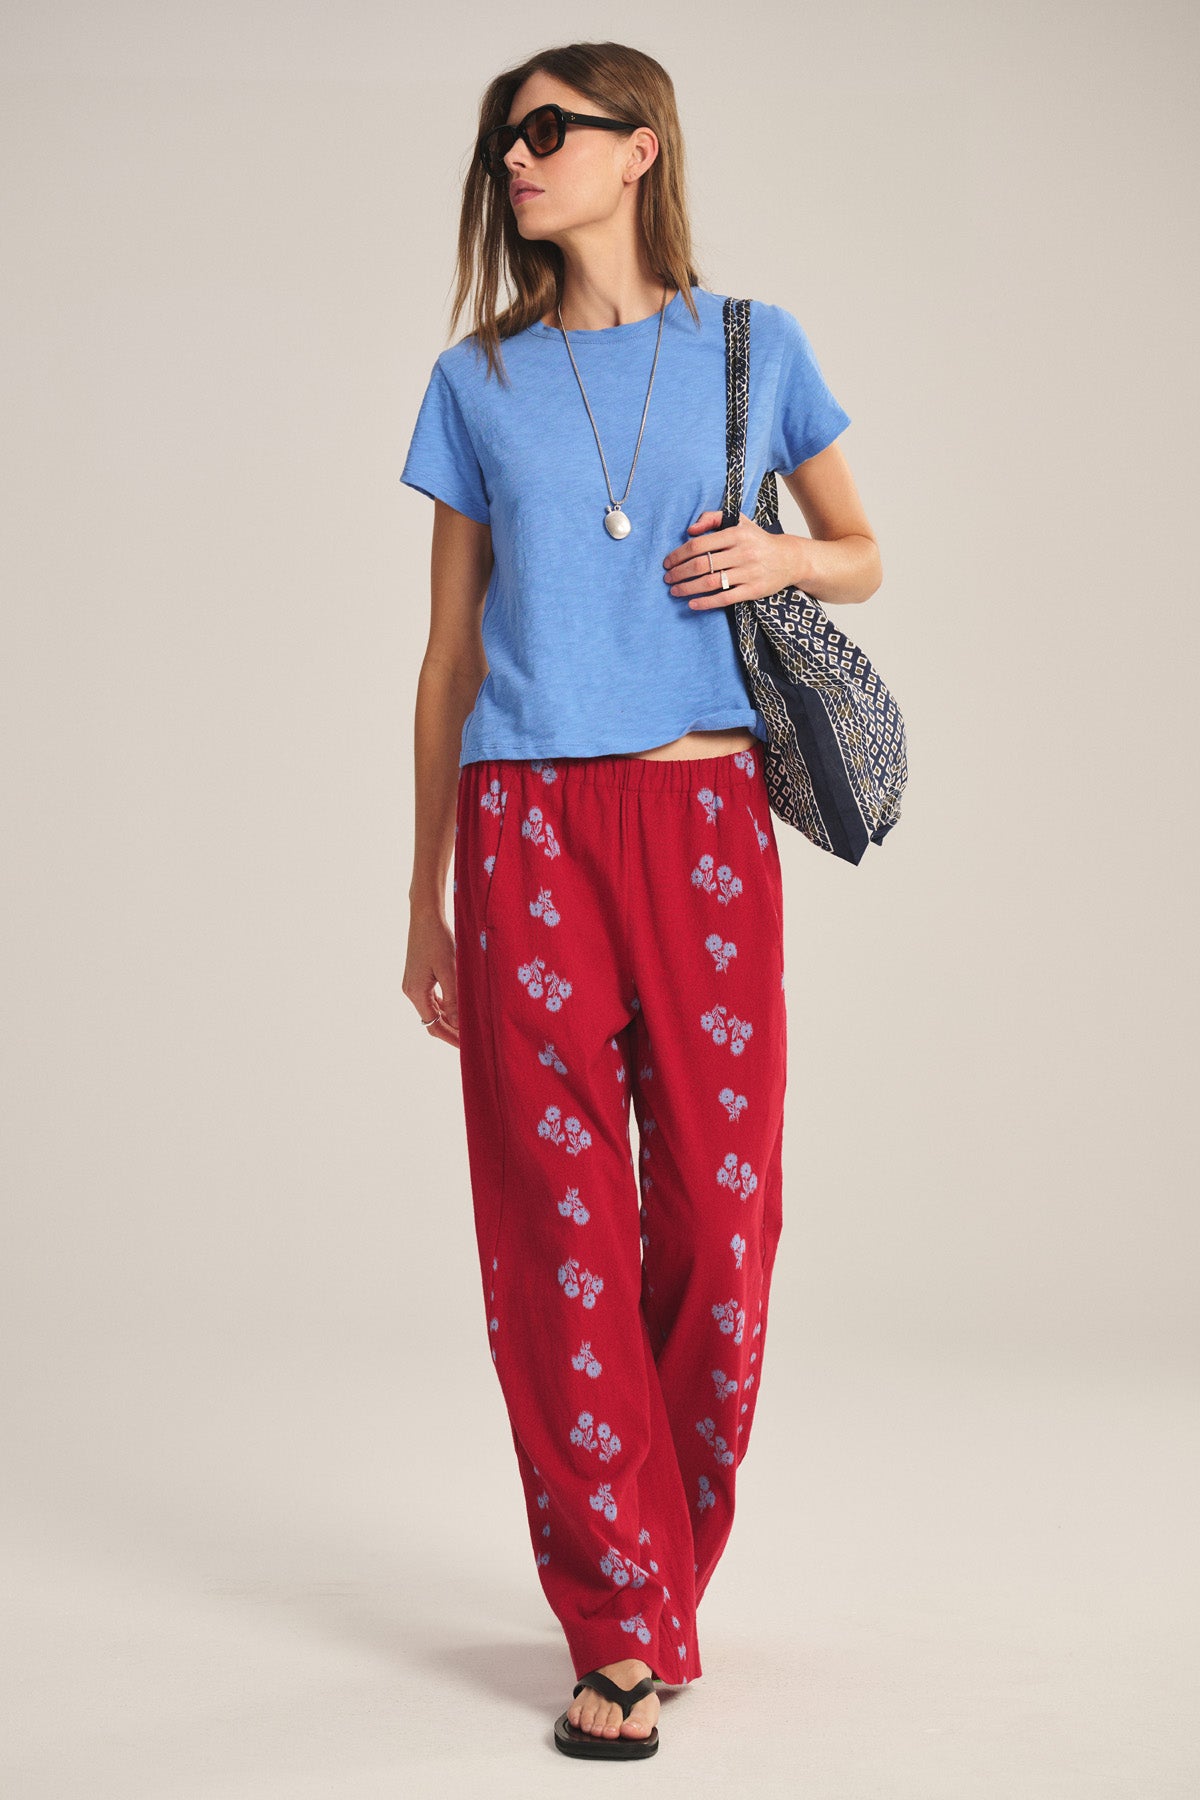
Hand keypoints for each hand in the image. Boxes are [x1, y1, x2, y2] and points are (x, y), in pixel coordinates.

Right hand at [403, 910, 458, 1047]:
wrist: (425, 916)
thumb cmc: (437, 939)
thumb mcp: (449, 970)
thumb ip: (453, 998)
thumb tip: (457, 1022)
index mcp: (415, 992)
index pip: (433, 1025)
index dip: (451, 1037)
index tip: (467, 1046)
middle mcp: (411, 990)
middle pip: (432, 1021)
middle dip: (450, 1032)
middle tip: (471, 1042)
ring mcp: (414, 983)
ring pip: (433, 1010)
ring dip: (449, 1020)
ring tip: (468, 1029)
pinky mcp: (419, 976)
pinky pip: (433, 998)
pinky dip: (445, 1007)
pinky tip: (459, 1009)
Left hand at [662, 509, 799, 610]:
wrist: (789, 559)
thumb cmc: (758, 541)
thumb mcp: (739, 522)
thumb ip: (713, 518)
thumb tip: (690, 530)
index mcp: (736, 534)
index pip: (699, 545)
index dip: (679, 554)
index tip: (668, 562)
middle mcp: (742, 553)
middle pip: (701, 565)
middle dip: (679, 573)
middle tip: (668, 578)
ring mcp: (748, 573)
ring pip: (710, 582)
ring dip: (688, 588)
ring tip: (675, 591)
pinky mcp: (753, 590)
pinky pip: (724, 598)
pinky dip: (705, 603)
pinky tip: (692, 604)